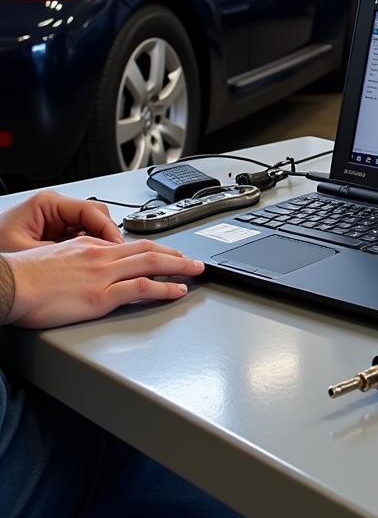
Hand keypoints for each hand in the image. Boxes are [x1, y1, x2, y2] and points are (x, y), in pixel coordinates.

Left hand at [0, 191, 122, 251]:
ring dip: (96, 243)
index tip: (117, 247)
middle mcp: (53, 208)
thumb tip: (96, 256)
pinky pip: (78, 236)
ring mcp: (54, 219)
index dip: (108, 229)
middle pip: (95, 217)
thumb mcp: (32, 251)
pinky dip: (85, 249)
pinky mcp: (53, 232)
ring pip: (89, 227)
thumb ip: (67, 251)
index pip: (92, 210)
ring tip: (98, 263)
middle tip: (112, 257)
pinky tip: (84, 264)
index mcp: (48, 203)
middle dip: (105, 236)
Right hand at [3, 238, 203, 328]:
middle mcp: (102, 256)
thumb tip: (86, 268)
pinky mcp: (101, 296)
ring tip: (196, 272)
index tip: (170, 252)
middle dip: (176, 255)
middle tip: (194, 260)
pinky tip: (176, 291)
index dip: (156, 247)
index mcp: (90, 247)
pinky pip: (141, 288)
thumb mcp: (56, 257)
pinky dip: (164, 288)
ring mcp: (104, 276)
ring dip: (179, 268)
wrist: (10, 284)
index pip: (132, 244)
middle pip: (149, 250)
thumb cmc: (24, 276)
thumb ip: (78, 260)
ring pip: (152, 264)